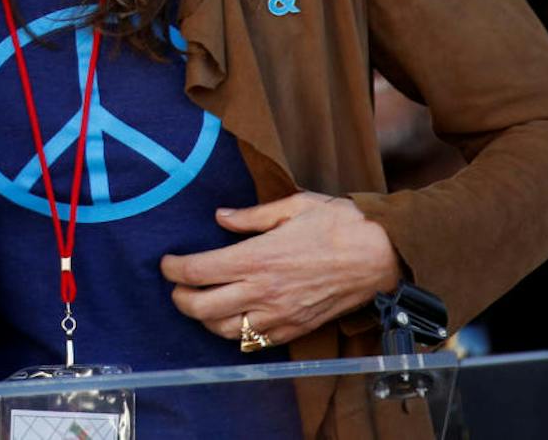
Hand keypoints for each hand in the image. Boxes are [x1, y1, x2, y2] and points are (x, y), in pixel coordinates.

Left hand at [159, 192, 402, 348]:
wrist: (381, 255)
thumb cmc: (340, 225)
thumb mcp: (294, 206)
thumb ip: (251, 215)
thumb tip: (220, 217)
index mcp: (258, 257)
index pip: (198, 271)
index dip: (174, 269)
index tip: (166, 263)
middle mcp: (264, 291)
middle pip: (201, 308)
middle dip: (179, 298)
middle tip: (176, 286)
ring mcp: (279, 314)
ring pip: (223, 330)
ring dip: (203, 319)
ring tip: (199, 303)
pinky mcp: (295, 328)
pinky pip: (253, 341)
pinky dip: (234, 333)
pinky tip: (232, 319)